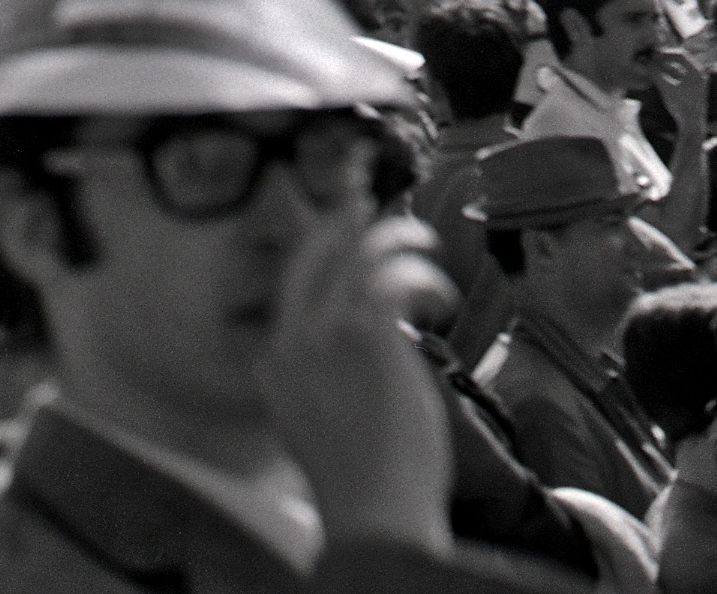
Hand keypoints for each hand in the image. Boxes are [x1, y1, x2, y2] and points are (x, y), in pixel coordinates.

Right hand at [256, 211, 450, 555]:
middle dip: (339, 223)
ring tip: (419, 237)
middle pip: (313, 257)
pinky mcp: (366, 335)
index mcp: (275, 361)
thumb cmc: (356, 485)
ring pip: (355, 259)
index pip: (291, 285)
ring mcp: (326, 333)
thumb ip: (295, 385)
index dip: (316, 249)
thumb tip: (288, 358)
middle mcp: (292, 338)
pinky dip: (418, 275)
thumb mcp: (302, 427)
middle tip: (363, 200)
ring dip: (390, 240)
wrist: (375, 516)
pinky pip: (390, 280)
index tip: (337, 228)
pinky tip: (440, 289)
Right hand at [654, 46, 706, 129]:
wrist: (692, 124)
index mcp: (697, 72)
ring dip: (664, 65)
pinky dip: (668, 72)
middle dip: (664, 59)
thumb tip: (644, 62)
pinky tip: (658, 75)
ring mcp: (696, 80)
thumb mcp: (666, 88)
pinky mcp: (692, 86)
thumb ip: (655, 73)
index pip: (679, 54)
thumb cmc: (681, 106)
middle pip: (679, 59)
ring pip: (678, 66)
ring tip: (652, 67)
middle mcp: (699, 73)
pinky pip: (679, 74)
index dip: (664, 54)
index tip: (652, 56)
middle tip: (650, 60)